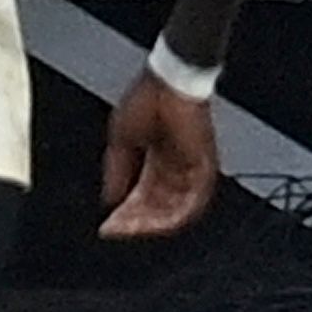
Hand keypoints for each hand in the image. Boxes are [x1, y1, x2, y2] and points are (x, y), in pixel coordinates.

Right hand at [100, 72, 220, 240]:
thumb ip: (117, 171)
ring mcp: (190, 169)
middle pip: (156, 206)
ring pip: (173, 208)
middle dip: (134, 221)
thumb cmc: (147, 100)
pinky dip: (174, 215)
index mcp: (155, 159)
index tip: (107, 224)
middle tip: (115, 229)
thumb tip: (110, 199)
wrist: (170, 81)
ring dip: (151, 222)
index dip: (123, 212)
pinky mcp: (204, 167)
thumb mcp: (121, 140)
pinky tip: (155, 224)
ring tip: (131, 229)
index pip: (141, 195)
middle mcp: (174, 168)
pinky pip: (193, 202)